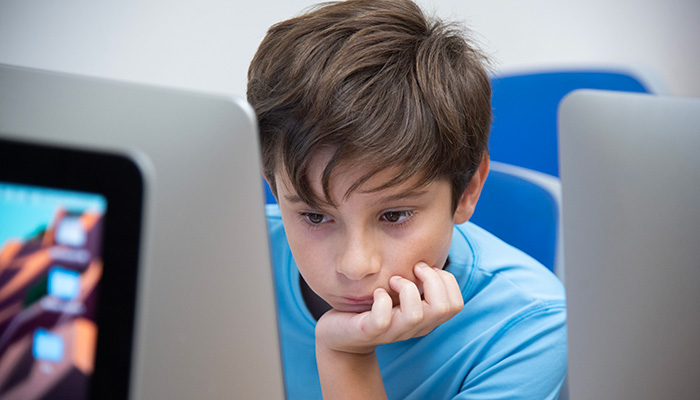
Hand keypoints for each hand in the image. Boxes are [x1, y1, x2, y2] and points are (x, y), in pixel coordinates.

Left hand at [315, 262, 463, 354]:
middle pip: (445, 308)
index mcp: (427, 318)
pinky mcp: (370, 331)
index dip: (446, 280)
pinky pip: (383, 318)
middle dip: (432, 280)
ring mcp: (393, 331)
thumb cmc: (374, 307)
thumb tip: (429, 253)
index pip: (456, 304)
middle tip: (412, 269)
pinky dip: (381, 300)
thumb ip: (418, 281)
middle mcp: (415, 327)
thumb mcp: (401, 293)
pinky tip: (376, 293)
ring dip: (406, 288)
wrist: (342, 335)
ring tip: (392, 280)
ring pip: (416, 314)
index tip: (423, 269)